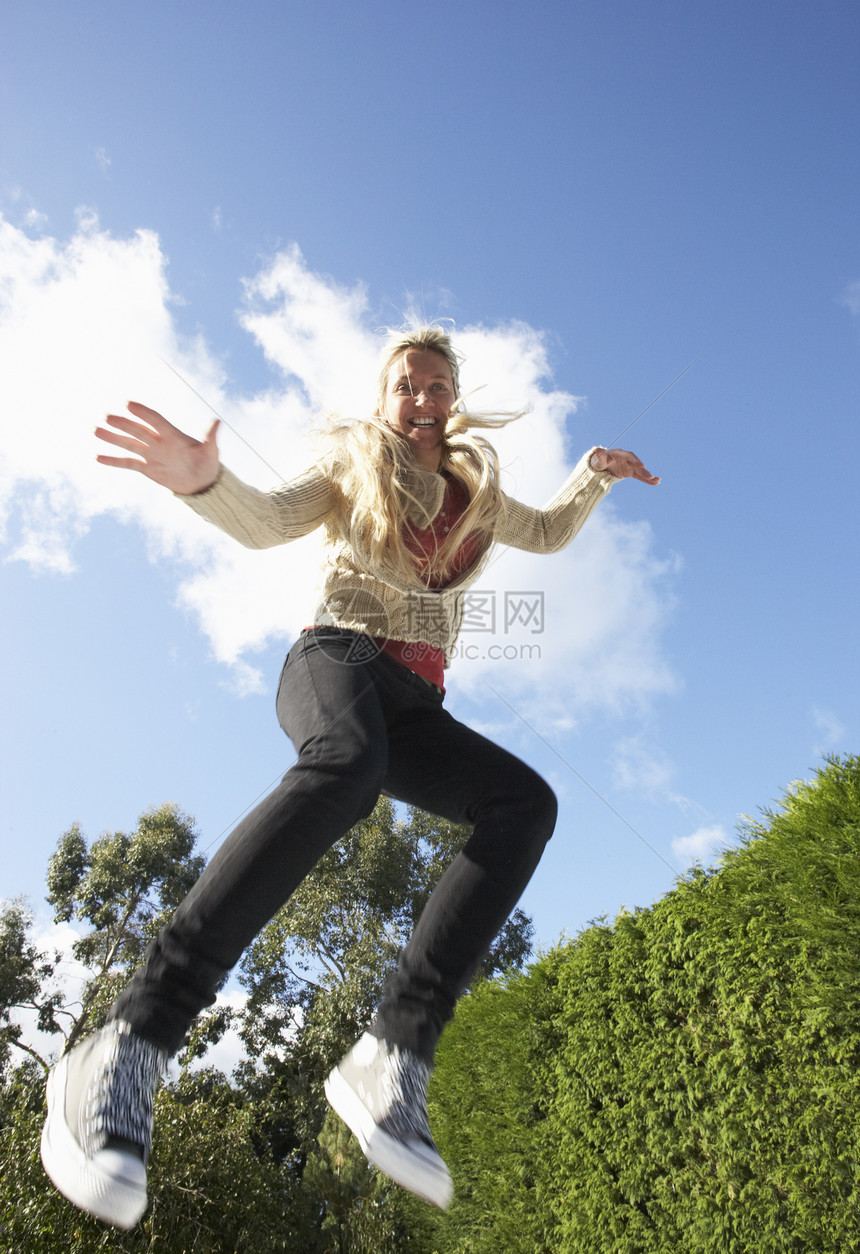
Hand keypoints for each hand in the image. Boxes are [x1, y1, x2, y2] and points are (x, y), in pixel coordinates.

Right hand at [95, 402, 219, 494]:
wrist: (202, 483)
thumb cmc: (208, 464)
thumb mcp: (211, 452)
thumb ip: (211, 437)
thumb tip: (218, 421)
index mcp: (173, 435)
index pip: (155, 420)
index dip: (143, 413)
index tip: (129, 404)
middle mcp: (158, 442)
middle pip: (138, 430)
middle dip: (123, 424)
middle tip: (107, 417)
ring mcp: (151, 455)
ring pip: (129, 444)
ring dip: (113, 438)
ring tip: (96, 430)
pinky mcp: (146, 468)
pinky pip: (128, 463)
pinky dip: (114, 461)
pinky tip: (98, 457)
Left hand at [590, 447, 659, 484]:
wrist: (600, 465)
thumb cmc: (598, 460)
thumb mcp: (598, 459)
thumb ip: (599, 456)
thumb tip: (597, 450)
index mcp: (620, 453)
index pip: (629, 456)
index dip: (636, 460)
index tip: (642, 465)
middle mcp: (627, 459)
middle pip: (637, 464)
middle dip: (644, 470)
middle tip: (651, 476)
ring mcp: (629, 466)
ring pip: (640, 471)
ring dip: (648, 476)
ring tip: (657, 481)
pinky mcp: (630, 472)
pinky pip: (640, 476)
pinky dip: (646, 480)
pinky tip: (655, 483)